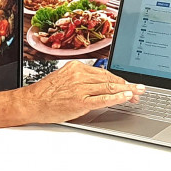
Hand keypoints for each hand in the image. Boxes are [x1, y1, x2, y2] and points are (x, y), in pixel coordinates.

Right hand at [21, 61, 143, 123]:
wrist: (31, 102)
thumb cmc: (46, 93)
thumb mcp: (65, 79)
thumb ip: (82, 80)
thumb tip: (100, 85)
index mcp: (77, 67)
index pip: (104, 73)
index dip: (119, 80)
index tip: (129, 85)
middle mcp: (80, 74)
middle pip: (109, 80)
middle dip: (127, 85)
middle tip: (140, 89)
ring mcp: (80, 87)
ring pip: (108, 88)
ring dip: (126, 91)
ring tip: (138, 93)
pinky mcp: (79, 100)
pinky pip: (102, 98)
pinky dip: (116, 97)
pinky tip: (126, 97)